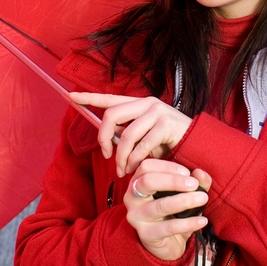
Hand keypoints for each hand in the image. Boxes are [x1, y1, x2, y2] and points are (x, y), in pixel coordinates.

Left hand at [69, 92, 192, 177]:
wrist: (196, 144)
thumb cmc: (167, 142)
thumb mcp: (144, 135)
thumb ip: (127, 132)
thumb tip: (108, 139)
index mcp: (138, 103)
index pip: (109, 99)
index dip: (89, 97)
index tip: (70, 96)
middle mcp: (146, 103)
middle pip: (112, 115)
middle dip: (103, 138)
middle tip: (105, 155)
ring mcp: (157, 112)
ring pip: (126, 134)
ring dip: (121, 156)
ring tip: (122, 169)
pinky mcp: (166, 124)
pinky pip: (142, 145)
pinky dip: (135, 160)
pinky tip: (134, 168)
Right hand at [124, 159, 211, 260]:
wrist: (168, 243)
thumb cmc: (173, 212)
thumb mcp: (184, 193)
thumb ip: (194, 181)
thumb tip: (199, 173)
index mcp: (138, 181)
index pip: (147, 166)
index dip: (168, 167)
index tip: (188, 173)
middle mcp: (132, 197)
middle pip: (147, 181)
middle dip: (173, 181)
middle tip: (194, 185)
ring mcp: (136, 216)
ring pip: (160, 205)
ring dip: (184, 201)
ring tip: (202, 199)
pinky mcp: (146, 234)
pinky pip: (169, 227)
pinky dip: (188, 223)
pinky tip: (201, 220)